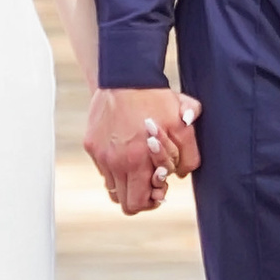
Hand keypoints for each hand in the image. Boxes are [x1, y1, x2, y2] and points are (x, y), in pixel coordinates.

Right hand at [84, 85, 202, 216]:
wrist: (126, 75)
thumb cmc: (156, 99)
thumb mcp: (184, 125)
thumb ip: (189, 157)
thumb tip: (180, 175)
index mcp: (135, 161)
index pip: (136, 204)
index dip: (151, 201)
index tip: (159, 184)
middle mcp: (113, 162)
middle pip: (122, 201)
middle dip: (139, 194)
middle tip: (151, 176)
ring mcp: (99, 154)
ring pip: (111, 185)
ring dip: (127, 180)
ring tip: (139, 161)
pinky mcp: (90, 143)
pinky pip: (103, 167)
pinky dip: (115, 164)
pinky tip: (127, 145)